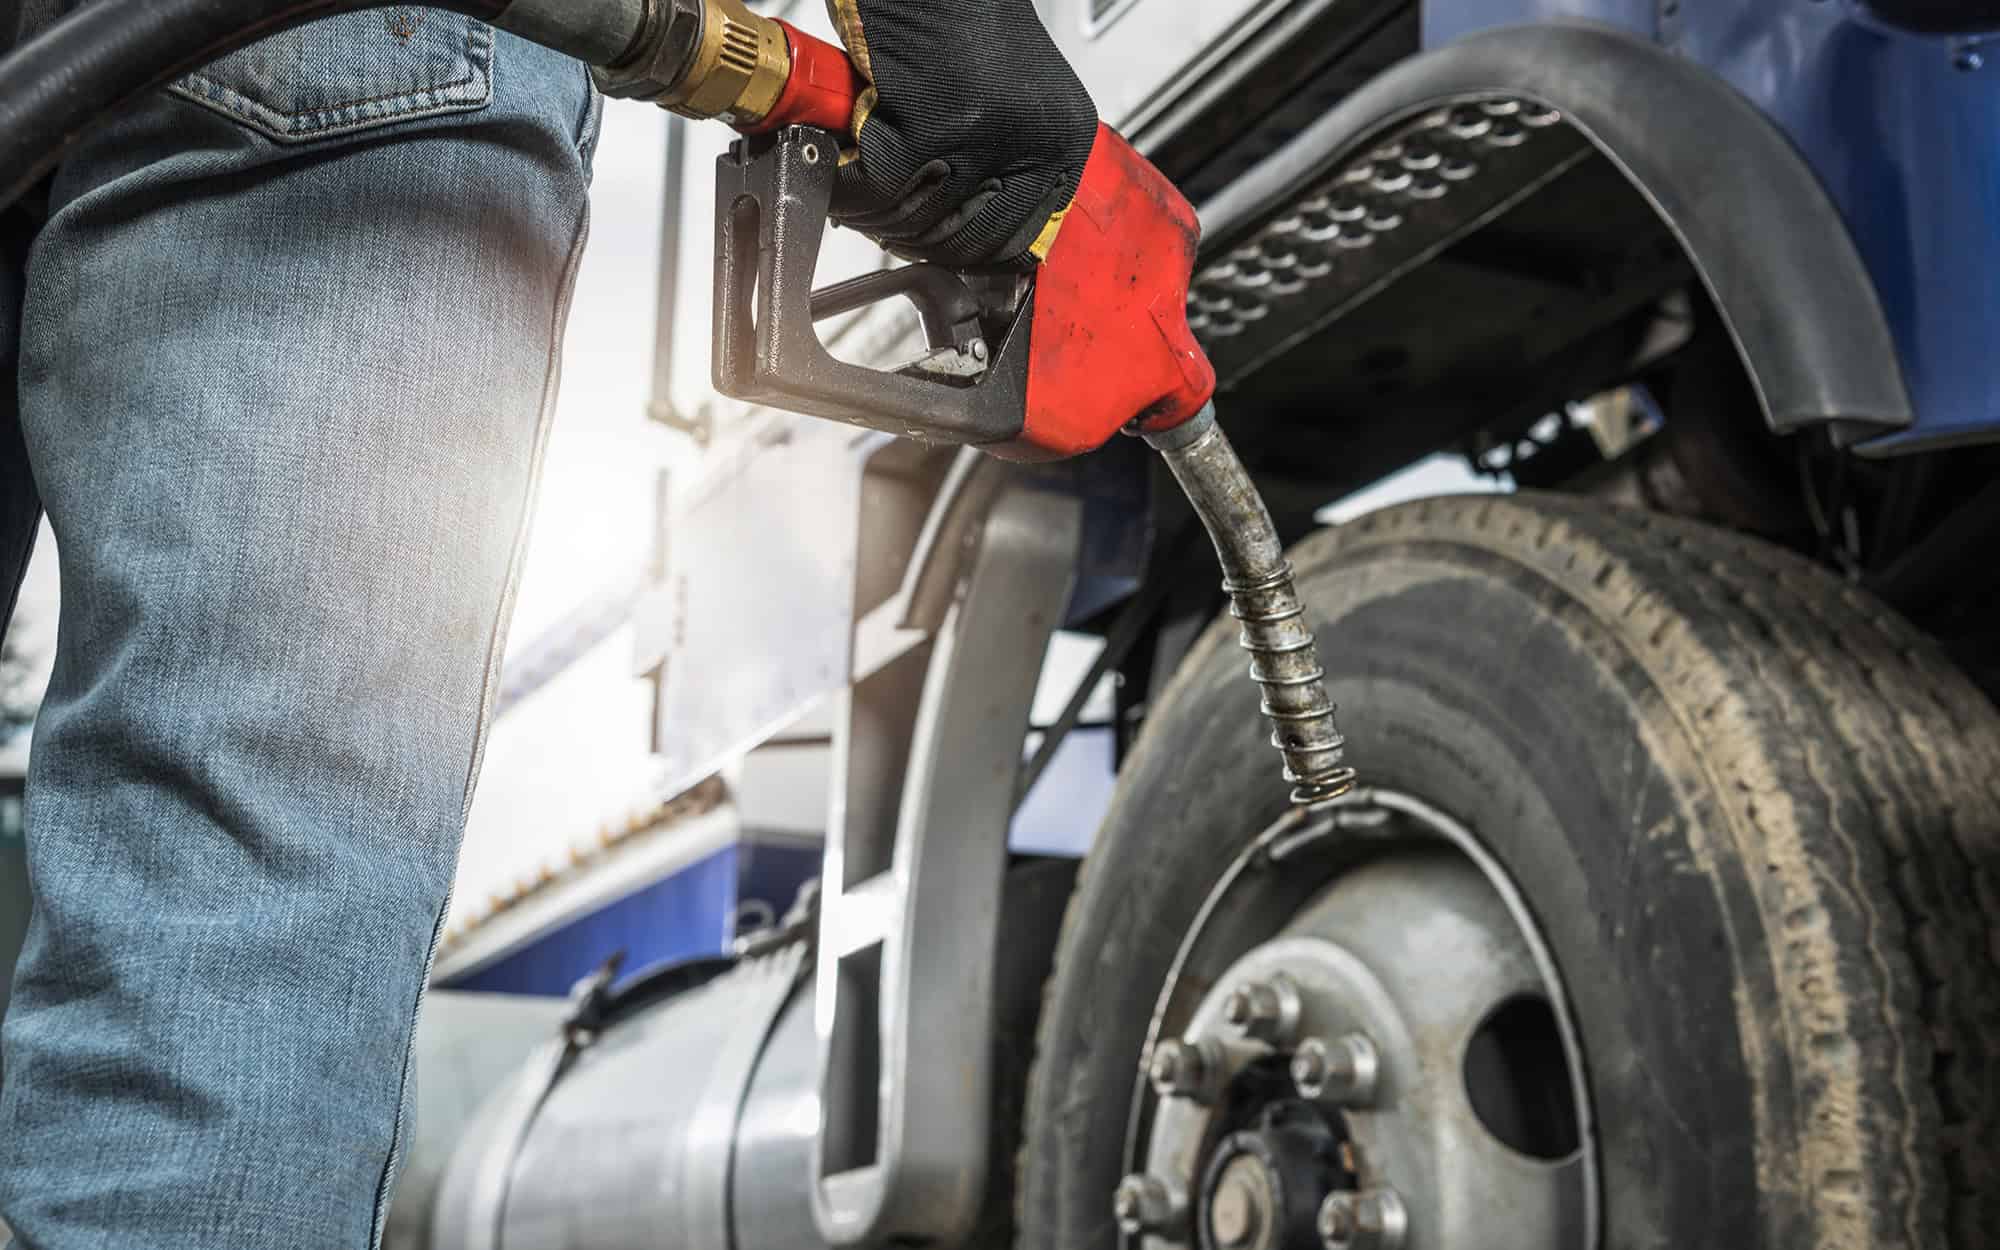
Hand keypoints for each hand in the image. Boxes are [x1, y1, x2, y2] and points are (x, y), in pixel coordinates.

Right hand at [824, 0, 1097, 267]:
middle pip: (962, 239)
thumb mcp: (1014, 94)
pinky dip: (847, 188)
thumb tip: (969, 224)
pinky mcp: (925, 125)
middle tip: (884, 218)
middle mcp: (1032, 140)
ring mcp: (980, 136)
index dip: (964, 252)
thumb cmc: (960, 13)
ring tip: (860, 189)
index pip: (1016, 239)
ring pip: (914, 221)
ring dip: (875, 214)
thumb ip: (1006, 158)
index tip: (933, 248)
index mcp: (1063, 138)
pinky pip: (874, 191)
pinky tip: (844, 166)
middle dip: (913, 238)